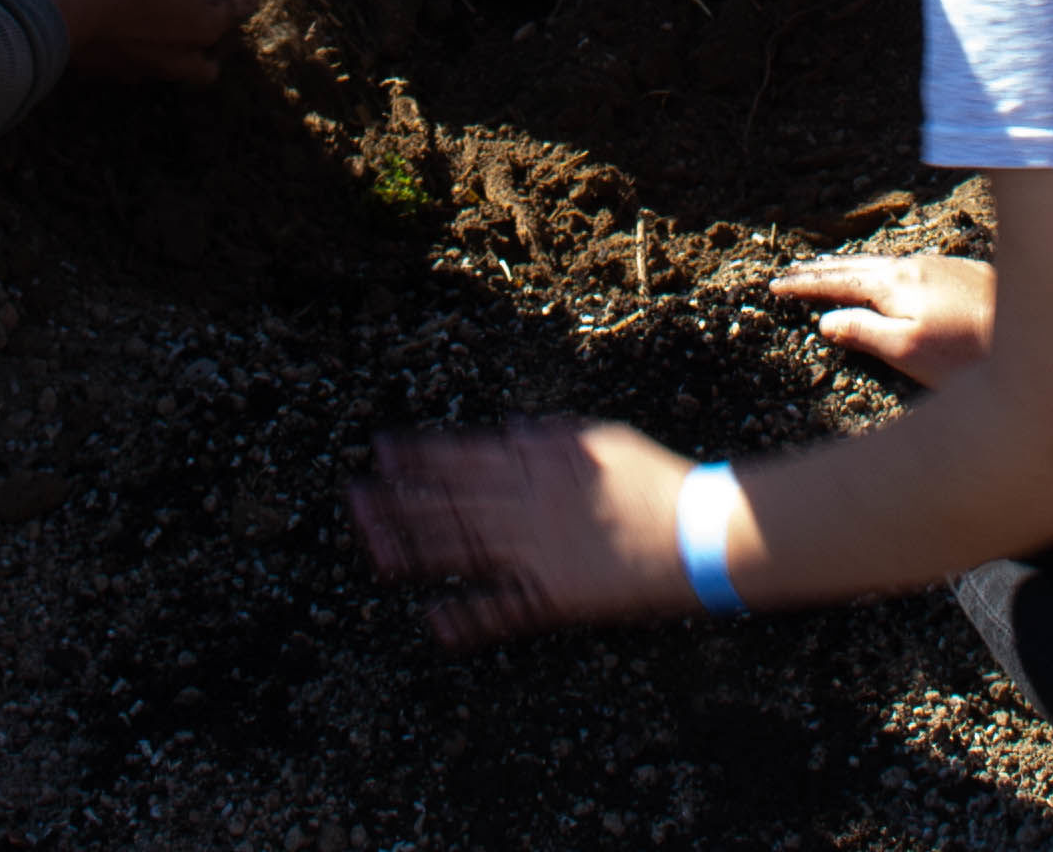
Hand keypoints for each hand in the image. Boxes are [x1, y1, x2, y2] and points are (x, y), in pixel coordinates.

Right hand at [38, 0, 267, 82]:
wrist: (54, 11)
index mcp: (204, 26)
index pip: (245, 5)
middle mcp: (179, 58)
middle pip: (211, 59)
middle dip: (211, 32)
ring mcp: (141, 70)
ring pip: (174, 67)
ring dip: (176, 45)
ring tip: (162, 10)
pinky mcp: (107, 71)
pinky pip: (134, 65)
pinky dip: (137, 47)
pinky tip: (122, 19)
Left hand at [349, 418, 701, 647]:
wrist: (700, 531)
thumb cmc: (657, 480)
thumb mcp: (602, 440)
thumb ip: (551, 437)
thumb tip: (511, 428)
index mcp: (540, 464)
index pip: (466, 457)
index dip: (422, 456)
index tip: (382, 451)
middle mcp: (529, 504)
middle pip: (452, 502)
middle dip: (400, 502)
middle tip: (353, 500)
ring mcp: (538, 551)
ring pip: (464, 550)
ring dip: (417, 552)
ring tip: (373, 554)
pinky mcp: (556, 595)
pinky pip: (505, 609)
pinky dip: (469, 618)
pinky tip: (434, 623)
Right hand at [773, 252, 995, 388]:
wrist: (1042, 338)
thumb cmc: (972, 356)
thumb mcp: (908, 352)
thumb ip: (864, 332)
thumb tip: (826, 320)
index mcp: (896, 283)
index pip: (838, 281)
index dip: (805, 285)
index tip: (775, 285)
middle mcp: (916, 265)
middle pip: (858, 265)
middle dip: (822, 270)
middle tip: (791, 273)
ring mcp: (942, 266)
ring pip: (885, 264)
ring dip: (853, 268)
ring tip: (831, 273)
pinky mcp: (965, 274)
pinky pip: (908, 267)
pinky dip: (883, 272)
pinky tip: (890, 281)